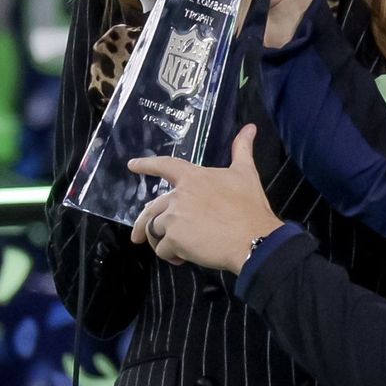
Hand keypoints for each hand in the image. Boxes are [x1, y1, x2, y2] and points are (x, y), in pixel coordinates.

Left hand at [129, 124, 284, 273]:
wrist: (253, 238)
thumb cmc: (249, 206)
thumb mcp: (246, 173)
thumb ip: (242, 149)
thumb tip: (250, 127)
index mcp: (192, 177)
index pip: (165, 165)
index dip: (147, 164)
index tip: (131, 165)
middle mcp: (178, 195)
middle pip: (151, 208)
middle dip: (142, 223)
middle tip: (138, 237)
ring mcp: (174, 217)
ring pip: (155, 230)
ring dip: (161, 242)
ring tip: (175, 251)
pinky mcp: (174, 239)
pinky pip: (162, 249)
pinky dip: (170, 255)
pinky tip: (182, 258)